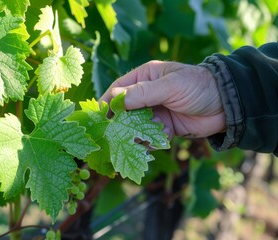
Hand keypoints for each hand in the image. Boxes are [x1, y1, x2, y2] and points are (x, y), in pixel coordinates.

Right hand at [100, 60, 225, 137]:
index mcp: (144, 78)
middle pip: (124, 111)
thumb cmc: (198, 86)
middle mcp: (146, 95)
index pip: (118, 89)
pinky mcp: (164, 128)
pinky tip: (155, 145)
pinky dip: (150, 143)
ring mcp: (155, 113)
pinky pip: (150, 137)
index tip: (98, 117)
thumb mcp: (170, 86)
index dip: (107, 102)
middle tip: (111, 136)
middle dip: (118, 124)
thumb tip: (114, 98)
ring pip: (135, 127)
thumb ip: (142, 93)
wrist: (227, 105)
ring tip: (133, 144)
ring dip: (134, 136)